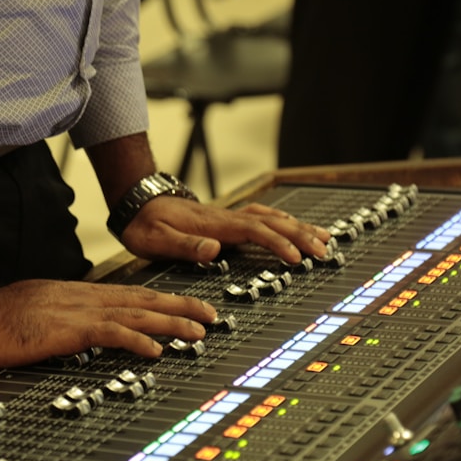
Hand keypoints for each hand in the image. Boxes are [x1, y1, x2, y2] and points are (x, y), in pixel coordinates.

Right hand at [0, 279, 216, 367]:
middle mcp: (88, 298)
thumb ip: (73, 318)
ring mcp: (80, 311)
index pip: (135, 294)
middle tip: (212, 315)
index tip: (191, 305)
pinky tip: (156, 349)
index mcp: (84, 295)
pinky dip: (136, 339)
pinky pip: (110, 333)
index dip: (167, 299)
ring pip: (137, 313)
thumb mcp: (47, 313)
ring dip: (171, 322)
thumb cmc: (5, 318)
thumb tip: (91, 331)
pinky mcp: (68, 328)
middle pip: (145, 298)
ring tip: (198, 331)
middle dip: (182, 306)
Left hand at [120, 196, 331, 263]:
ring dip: (298, 227)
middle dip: (301, 235)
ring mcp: (228, 217)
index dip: (278, 244)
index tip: (296, 258)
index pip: (255, 231)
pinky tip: (295, 227)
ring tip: (323, 237)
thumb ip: (185, 245)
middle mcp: (226, 218)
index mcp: (214, 225)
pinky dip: (284, 222)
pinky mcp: (227, 219)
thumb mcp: (156, 240)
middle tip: (324, 250)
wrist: (137, 202)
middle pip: (272, 222)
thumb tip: (214, 249)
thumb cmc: (145, 224)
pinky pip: (263, 217)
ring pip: (272, 217)